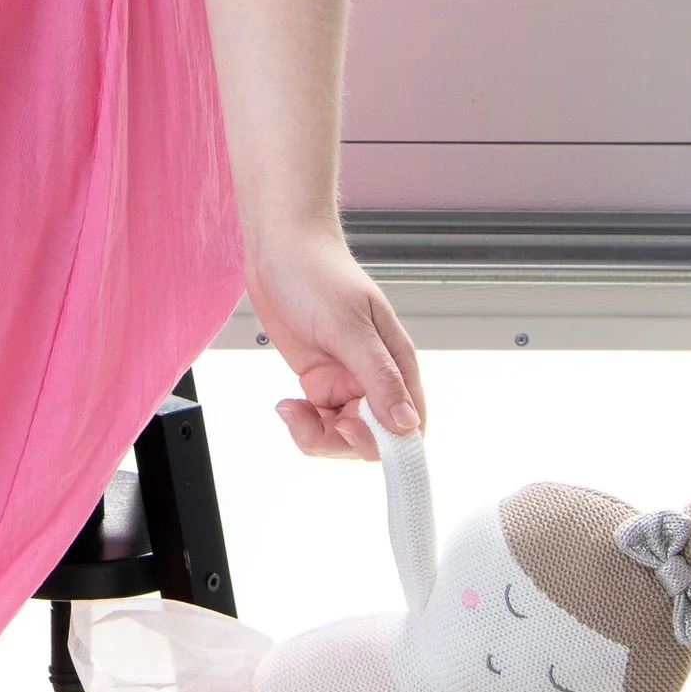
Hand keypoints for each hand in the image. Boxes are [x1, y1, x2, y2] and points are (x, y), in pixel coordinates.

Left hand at [246, 225, 423, 460]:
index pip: (411, 426)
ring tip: (290, 408)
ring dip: (315, 434)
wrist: (279, 248)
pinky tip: (286, 403)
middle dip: (339, 441)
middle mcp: (376, 378)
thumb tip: (407, 424)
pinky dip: (301, 422)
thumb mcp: (349, 327)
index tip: (349, 431)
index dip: (387, 443)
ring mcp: (347, 382)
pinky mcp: (320, 381)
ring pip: (342, 436)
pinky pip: (319, 422)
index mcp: (398, 364)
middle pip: (373, 440)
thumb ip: (379, 377)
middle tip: (307, 417)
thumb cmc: (319, 275)